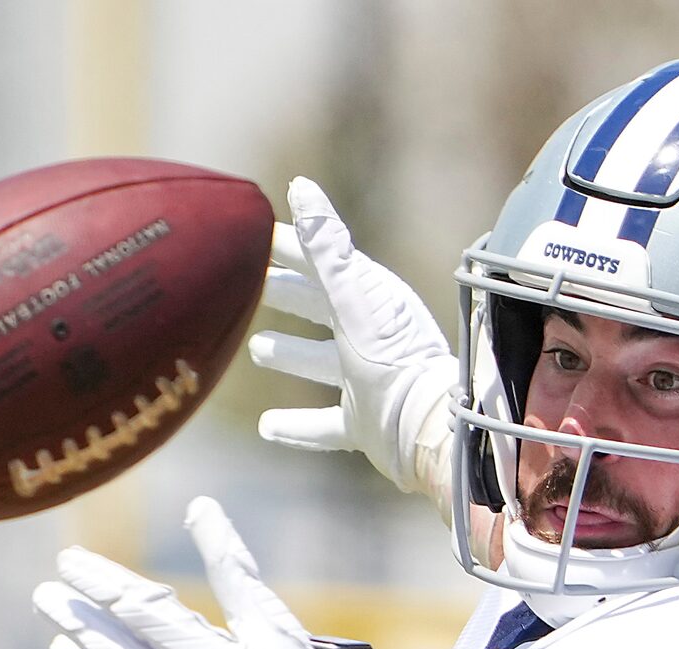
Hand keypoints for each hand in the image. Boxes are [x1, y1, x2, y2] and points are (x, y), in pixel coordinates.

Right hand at [250, 178, 457, 511]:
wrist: (429, 429)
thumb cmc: (394, 358)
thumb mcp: (353, 296)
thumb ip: (325, 246)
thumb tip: (300, 189)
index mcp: (370, 299)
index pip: (322, 263)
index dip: (288, 249)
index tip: (251, 237)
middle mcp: (369, 337)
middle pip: (319, 309)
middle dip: (287, 296)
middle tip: (249, 288)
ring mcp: (366, 382)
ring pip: (319, 363)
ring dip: (290, 355)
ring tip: (257, 349)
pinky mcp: (364, 423)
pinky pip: (323, 424)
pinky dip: (296, 425)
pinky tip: (267, 427)